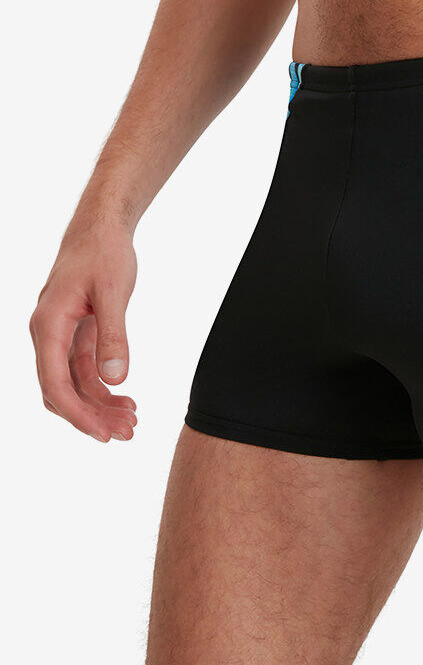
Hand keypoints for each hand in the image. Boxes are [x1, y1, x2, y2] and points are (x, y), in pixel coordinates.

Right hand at [30, 225, 137, 441]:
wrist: (101, 229)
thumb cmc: (105, 254)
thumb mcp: (114, 293)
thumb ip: (113, 336)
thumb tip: (115, 378)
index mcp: (48, 325)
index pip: (56, 383)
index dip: (78, 414)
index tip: (103, 435)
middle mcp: (47, 334)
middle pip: (62, 390)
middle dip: (92, 416)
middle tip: (128, 433)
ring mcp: (60, 335)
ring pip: (74, 383)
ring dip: (100, 405)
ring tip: (132, 421)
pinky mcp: (75, 333)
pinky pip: (83, 370)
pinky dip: (103, 387)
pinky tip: (126, 398)